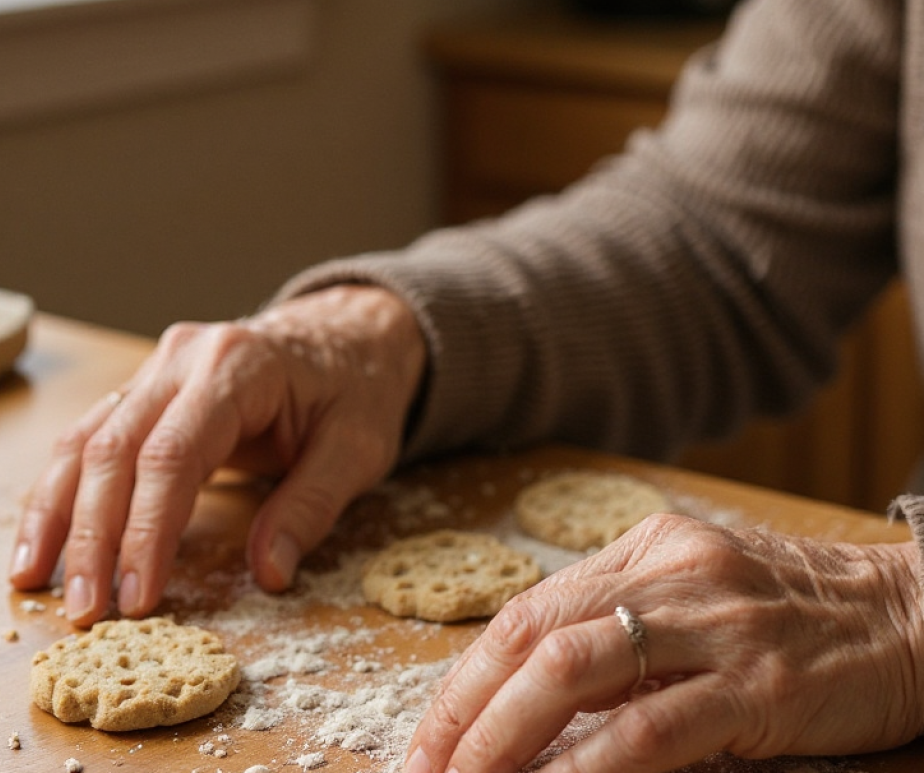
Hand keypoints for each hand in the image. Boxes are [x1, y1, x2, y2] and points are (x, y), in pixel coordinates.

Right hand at [9, 285, 425, 626]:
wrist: (349, 337)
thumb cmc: (357, 389)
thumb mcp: (358, 448)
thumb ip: (312, 507)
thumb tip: (269, 575)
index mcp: (240, 366)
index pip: (174, 454)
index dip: (149, 529)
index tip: (139, 595)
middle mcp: (186, 357)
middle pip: (116, 447)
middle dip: (94, 533)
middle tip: (86, 608)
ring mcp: (162, 367)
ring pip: (88, 438)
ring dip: (59, 512)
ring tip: (35, 580)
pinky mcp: (152, 387)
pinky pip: (95, 435)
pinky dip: (67, 487)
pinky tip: (47, 535)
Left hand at [406, 514, 923, 772]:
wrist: (905, 613)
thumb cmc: (791, 612)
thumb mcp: (695, 595)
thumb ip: (623, 626)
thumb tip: (533, 695)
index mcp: (643, 550)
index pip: (527, 610)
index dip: (465, 678)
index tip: (428, 738)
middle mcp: (666, 571)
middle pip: (533, 635)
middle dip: (464, 710)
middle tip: (424, 771)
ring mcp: (711, 621)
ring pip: (575, 668)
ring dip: (506, 735)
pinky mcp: (757, 679)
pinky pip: (653, 725)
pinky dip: (590, 765)